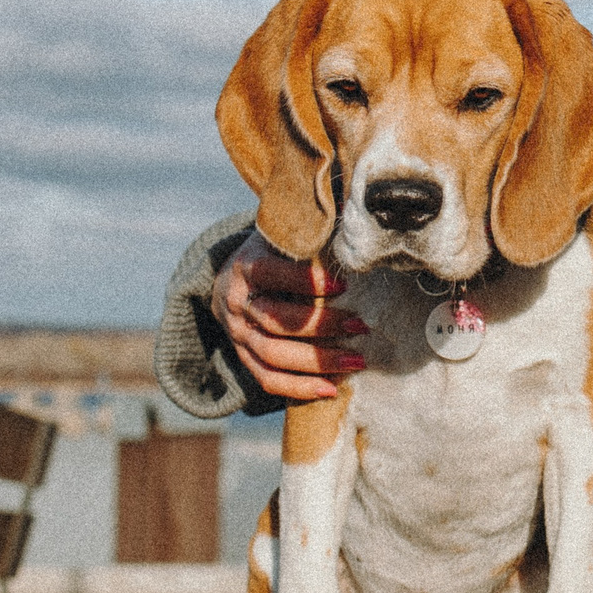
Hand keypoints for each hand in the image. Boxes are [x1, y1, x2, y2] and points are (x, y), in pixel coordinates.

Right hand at [214, 231, 367, 401]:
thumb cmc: (272, 254)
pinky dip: (299, 388)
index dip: (305, 282)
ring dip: (319, 362)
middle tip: (362, 326)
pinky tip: (331, 389)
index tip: (343, 285)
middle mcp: (238, 302)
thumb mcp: (284, 234)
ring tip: (358, 360)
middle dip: (322, 326)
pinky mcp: (243, 356)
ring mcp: (238, 333)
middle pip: (278, 321)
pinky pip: (267, 380)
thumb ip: (312, 227)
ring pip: (274, 355)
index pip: (271, 275)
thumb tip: (353, 203)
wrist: (230, 280)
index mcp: (246, 267)